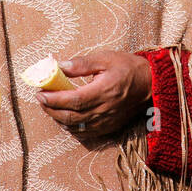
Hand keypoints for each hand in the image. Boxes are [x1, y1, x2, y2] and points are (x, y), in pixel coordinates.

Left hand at [36, 51, 152, 138]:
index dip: (54, 99)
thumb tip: (61, 66)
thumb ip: (82, 64)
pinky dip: (71, 127)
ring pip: (75, 127)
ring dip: (58, 118)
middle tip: (41, 99)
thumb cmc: (128, 68)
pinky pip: (84, 132)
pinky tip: (65, 117)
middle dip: (51, 109)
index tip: (41, 94)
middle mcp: (104, 110)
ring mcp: (106, 121)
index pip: (73, 100)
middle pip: (71, 116)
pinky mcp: (108, 127)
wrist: (150, 84)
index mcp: (103, 91)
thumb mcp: (106, 58)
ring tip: (50, 107)